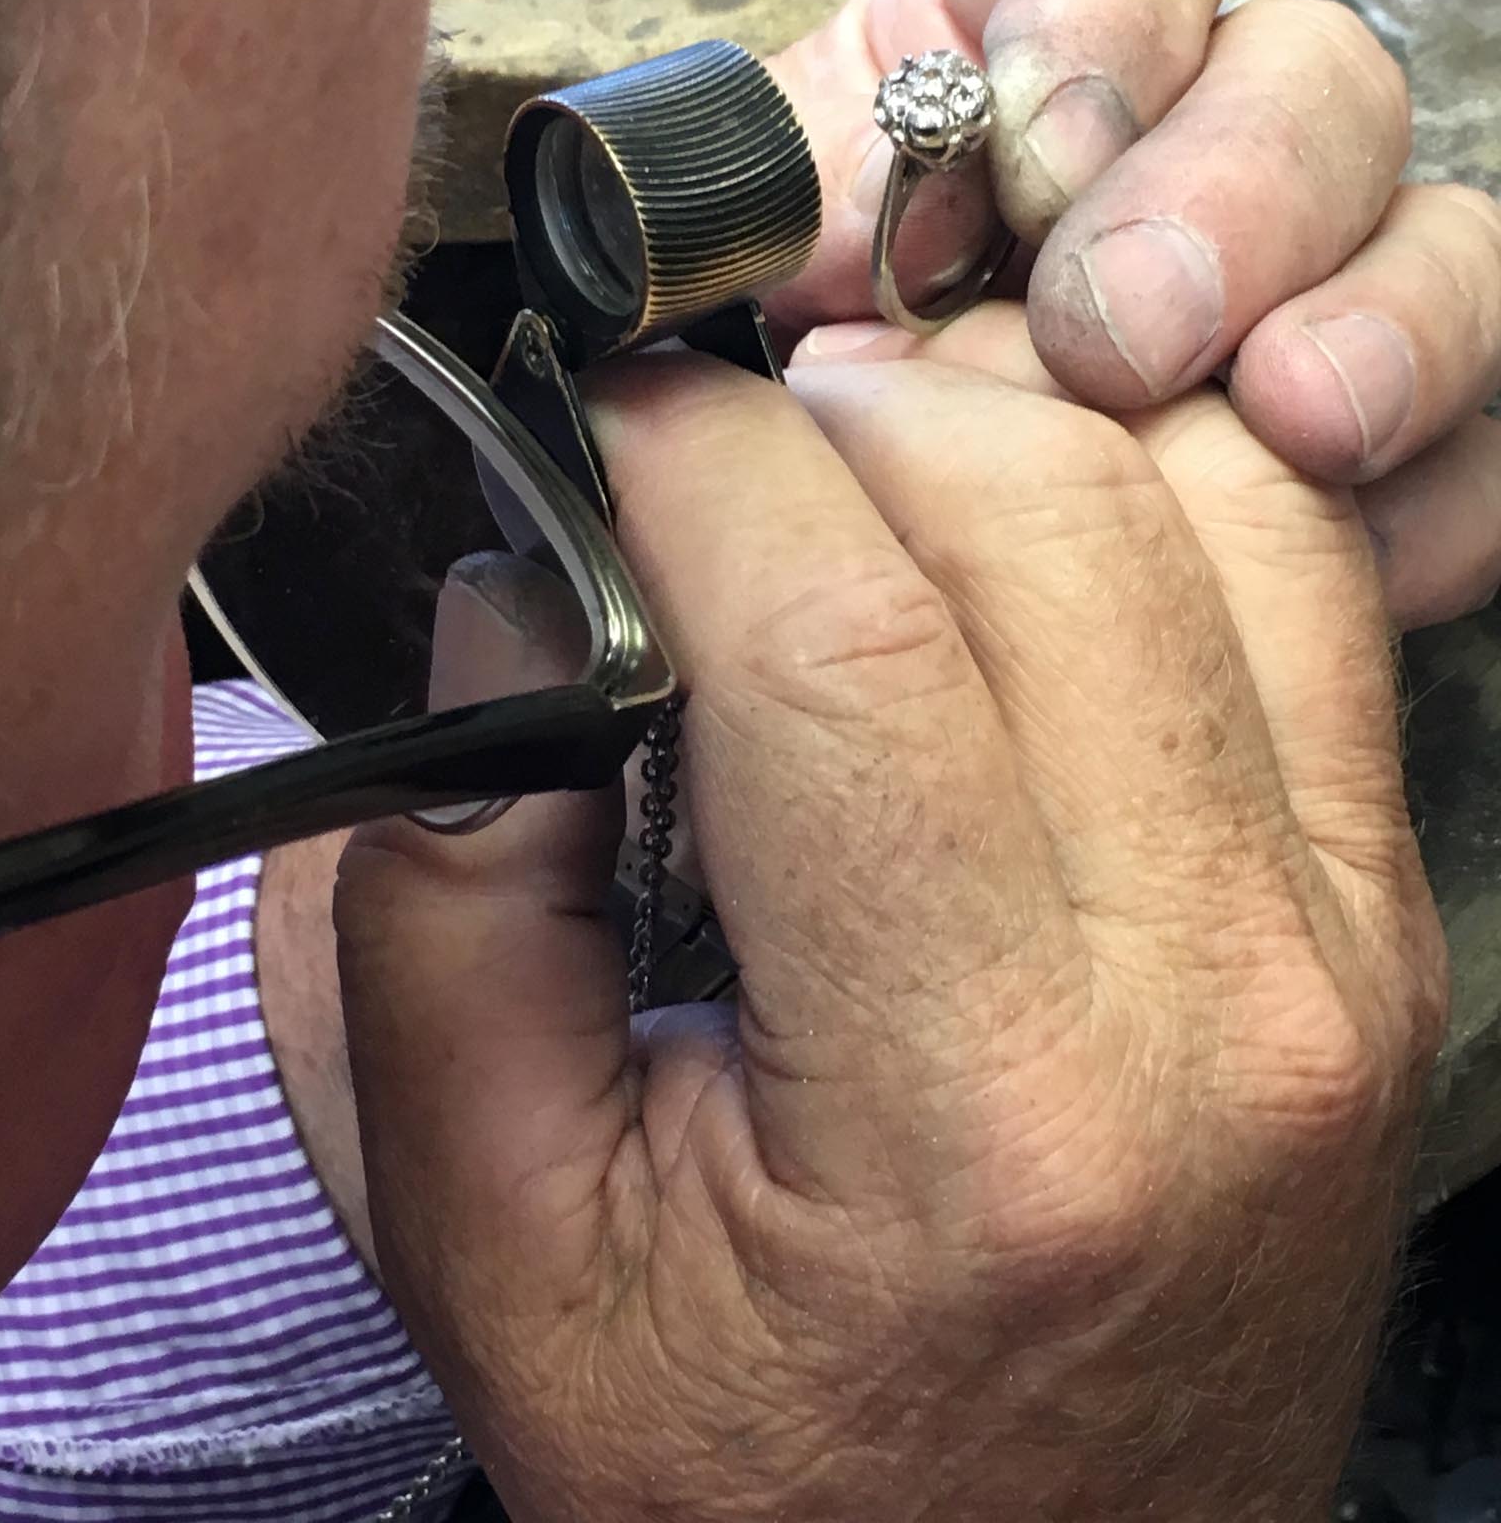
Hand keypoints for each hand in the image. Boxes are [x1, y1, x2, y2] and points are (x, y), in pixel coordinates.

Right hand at [336, 355, 1445, 1522]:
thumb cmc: (752, 1458)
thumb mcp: (490, 1229)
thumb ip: (445, 898)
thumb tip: (525, 598)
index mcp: (974, 1112)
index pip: (842, 639)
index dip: (693, 462)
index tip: (605, 427)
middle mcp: (1213, 1007)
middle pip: (1050, 518)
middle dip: (841, 409)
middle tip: (716, 452)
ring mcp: (1338, 951)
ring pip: (1217, 500)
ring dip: (1012, 422)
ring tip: (864, 475)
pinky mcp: (1382, 921)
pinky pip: (1311, 583)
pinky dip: (1161, 489)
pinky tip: (1022, 536)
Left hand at [768, 0, 1500, 630]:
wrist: (820, 515)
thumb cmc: (785, 347)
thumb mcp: (751, 250)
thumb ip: (782, 197)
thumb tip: (862, 215)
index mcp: (1026, 35)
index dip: (1106, 5)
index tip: (1033, 156)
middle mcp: (1185, 135)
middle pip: (1308, 72)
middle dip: (1235, 192)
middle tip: (1120, 336)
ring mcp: (1298, 284)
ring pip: (1437, 237)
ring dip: (1389, 321)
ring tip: (1297, 424)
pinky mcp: (1360, 443)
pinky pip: (1470, 450)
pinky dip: (1426, 501)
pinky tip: (1349, 557)